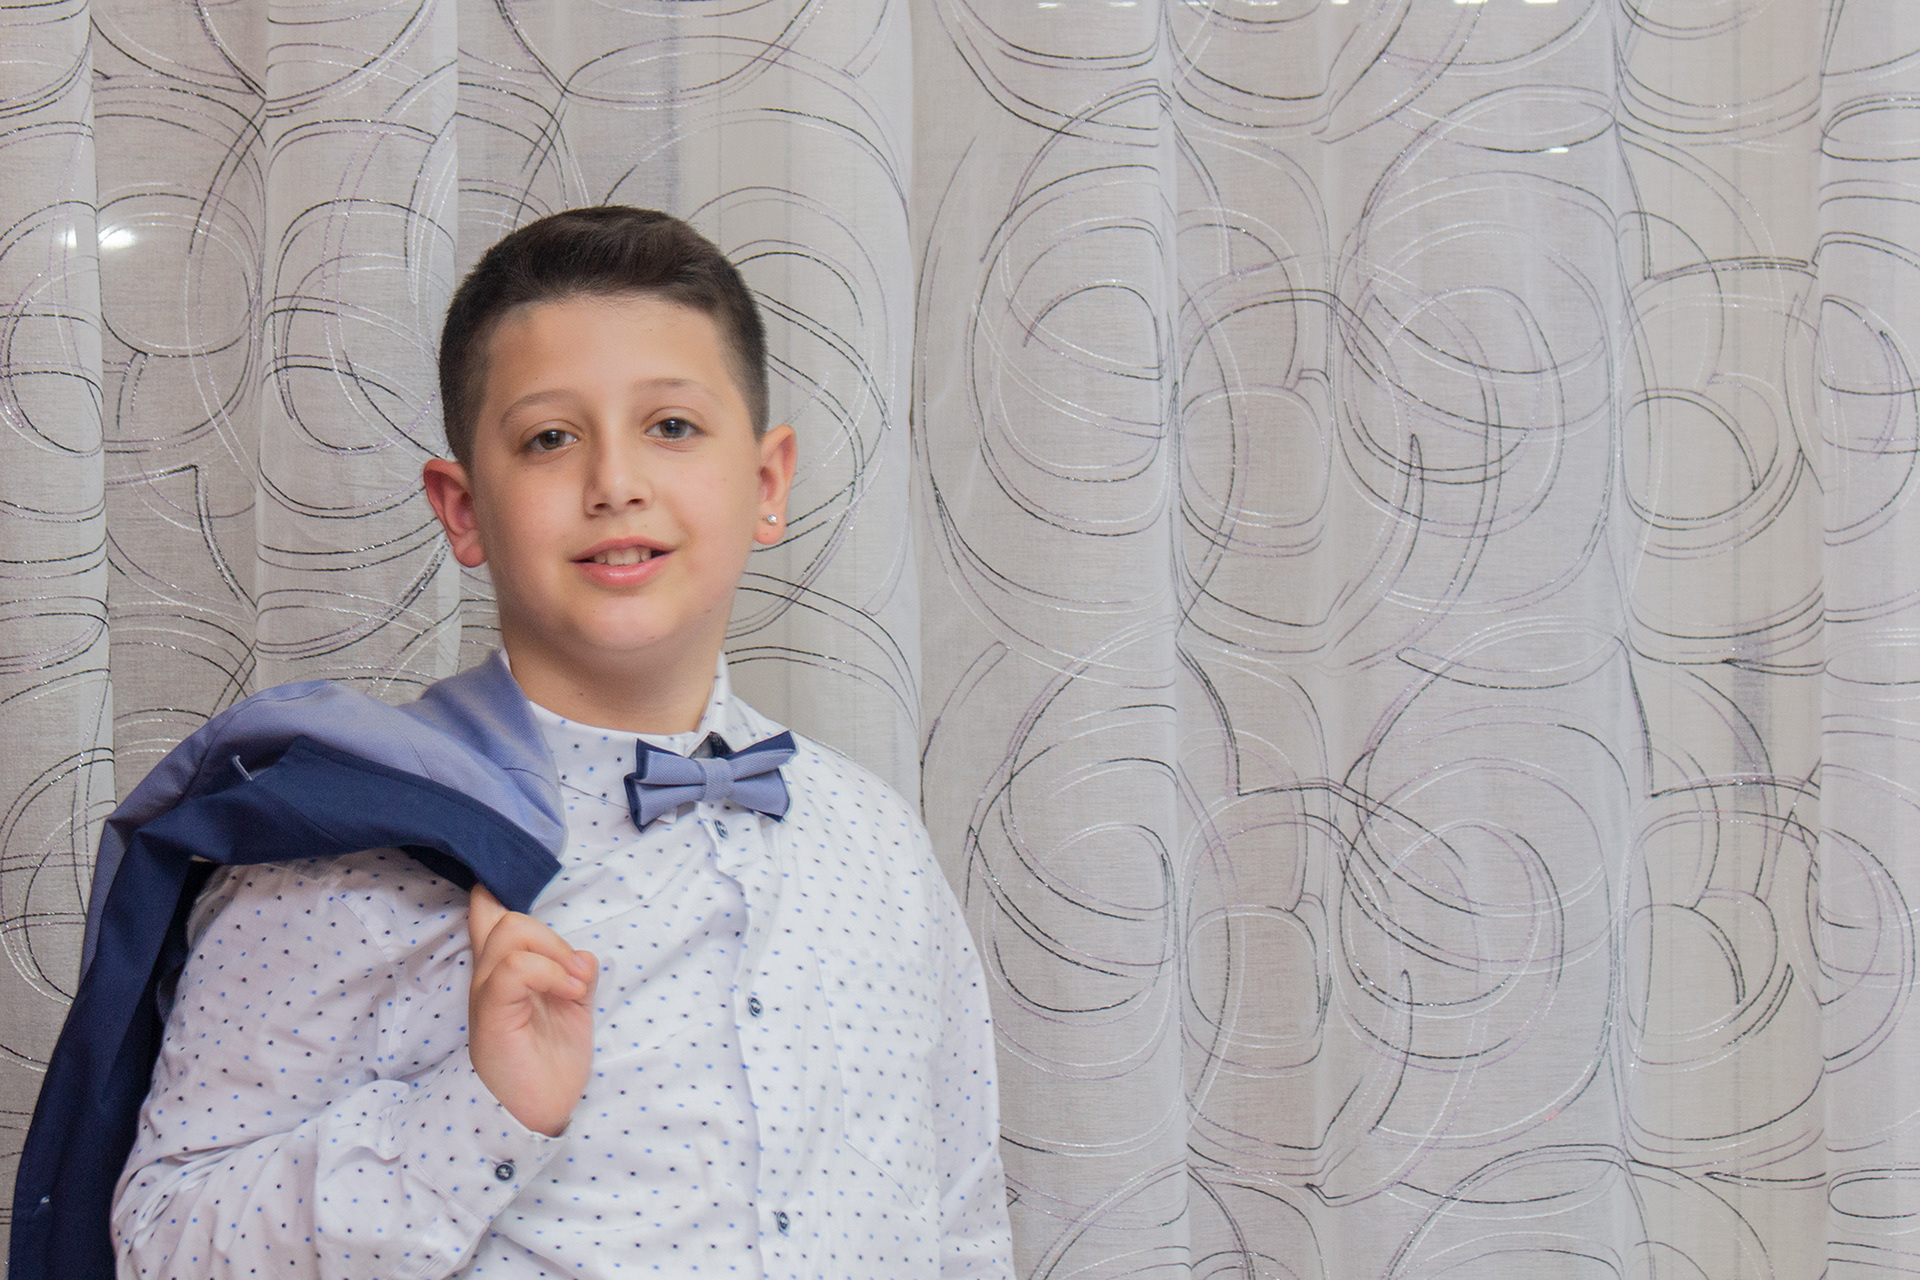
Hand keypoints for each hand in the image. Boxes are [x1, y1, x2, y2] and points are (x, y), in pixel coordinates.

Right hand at [466, 885, 596, 1136]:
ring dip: (554, 951)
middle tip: (575, 972)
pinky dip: (550, 972)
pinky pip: (514, 969)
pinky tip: (571, 994)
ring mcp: (487, 997)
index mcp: (505, 976)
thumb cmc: (550, 1066)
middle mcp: (489, 981)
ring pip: (510, 934)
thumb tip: (583, 955)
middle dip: (549, 933)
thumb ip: (574, 977)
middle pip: (506, 919)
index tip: (502, 881)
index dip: (493, 893)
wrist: (537, 1116)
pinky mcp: (494, 1015)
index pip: (488, 920)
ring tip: (575, 986)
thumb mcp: (571, 1012)